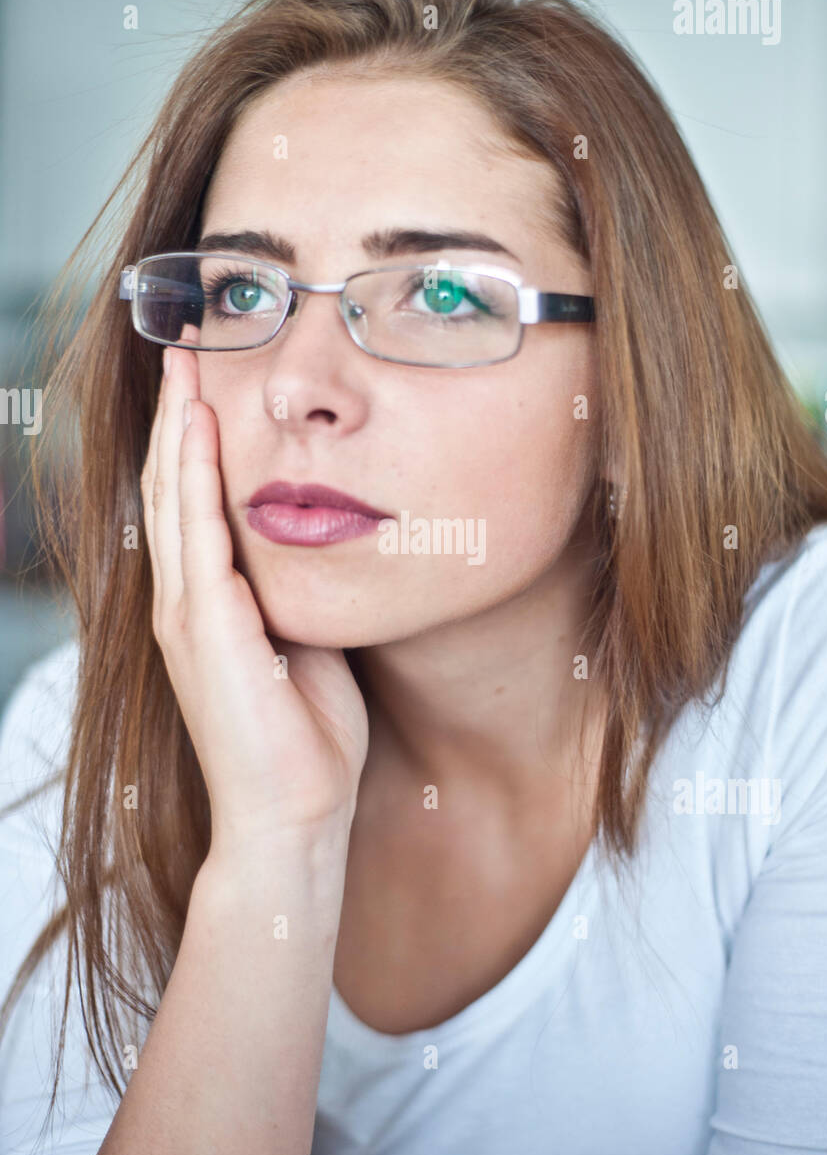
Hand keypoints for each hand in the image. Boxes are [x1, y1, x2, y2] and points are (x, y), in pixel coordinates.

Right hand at [140, 336, 369, 858]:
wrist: (294, 814)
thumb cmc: (309, 736)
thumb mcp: (307, 642)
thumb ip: (298, 592)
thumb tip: (328, 542)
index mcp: (207, 602)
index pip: (192, 500)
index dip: (194, 436)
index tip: (210, 376)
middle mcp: (183, 599)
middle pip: (170, 483)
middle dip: (178, 410)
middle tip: (186, 340)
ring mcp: (185, 612)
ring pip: (172, 495)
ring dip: (178, 423)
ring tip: (185, 358)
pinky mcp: (203, 626)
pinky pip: (195, 532)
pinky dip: (193, 473)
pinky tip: (199, 423)